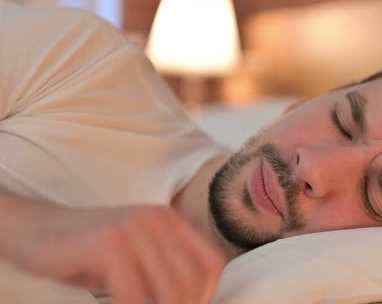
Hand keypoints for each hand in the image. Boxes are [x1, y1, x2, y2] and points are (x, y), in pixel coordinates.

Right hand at [12, 205, 225, 303]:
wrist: (36, 230)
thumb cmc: (89, 254)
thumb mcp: (137, 260)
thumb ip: (165, 274)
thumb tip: (193, 302)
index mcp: (170, 221)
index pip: (212, 264)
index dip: (206, 295)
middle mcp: (157, 218)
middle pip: (193, 282)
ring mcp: (133, 226)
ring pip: (169, 290)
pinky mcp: (107, 240)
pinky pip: (133, 293)